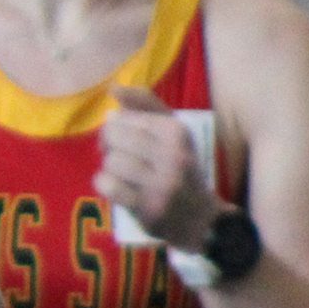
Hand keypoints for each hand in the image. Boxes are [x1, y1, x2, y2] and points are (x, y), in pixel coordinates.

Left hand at [97, 84, 217, 247]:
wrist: (202, 219)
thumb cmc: (180, 168)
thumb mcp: (173, 131)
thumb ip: (145, 104)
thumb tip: (114, 88)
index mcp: (177, 132)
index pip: (122, 118)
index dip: (114, 128)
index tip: (124, 141)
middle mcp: (173, 156)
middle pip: (112, 136)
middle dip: (110, 146)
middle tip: (123, 158)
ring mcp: (162, 184)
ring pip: (110, 161)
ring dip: (111, 169)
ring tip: (127, 176)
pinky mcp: (148, 208)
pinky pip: (107, 185)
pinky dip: (106, 186)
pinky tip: (121, 190)